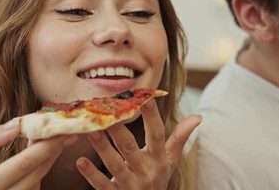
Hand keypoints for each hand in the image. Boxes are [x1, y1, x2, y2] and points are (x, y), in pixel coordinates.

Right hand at [0, 118, 77, 189]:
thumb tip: (18, 125)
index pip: (26, 163)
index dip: (47, 145)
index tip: (63, 131)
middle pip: (38, 171)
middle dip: (54, 150)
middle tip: (69, 134)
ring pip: (39, 180)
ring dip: (49, 159)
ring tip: (58, 141)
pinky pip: (34, 186)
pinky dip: (40, 169)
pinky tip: (43, 156)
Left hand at [77, 100, 201, 188]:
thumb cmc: (158, 179)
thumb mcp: (171, 160)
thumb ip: (180, 138)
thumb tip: (198, 116)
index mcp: (160, 159)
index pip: (157, 134)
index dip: (152, 116)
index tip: (145, 98)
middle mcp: (147, 172)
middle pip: (131, 148)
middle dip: (119, 130)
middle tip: (107, 111)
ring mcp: (131, 186)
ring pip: (115, 165)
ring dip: (102, 148)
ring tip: (91, 131)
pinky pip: (103, 186)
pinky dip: (92, 174)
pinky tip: (81, 161)